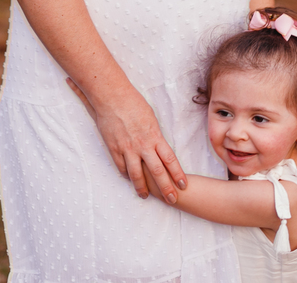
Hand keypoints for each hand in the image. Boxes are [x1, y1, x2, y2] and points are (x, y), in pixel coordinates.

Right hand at [66, 78, 185, 202]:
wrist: (112, 97)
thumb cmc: (134, 103)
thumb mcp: (151, 118)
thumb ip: (155, 135)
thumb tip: (159, 147)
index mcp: (154, 136)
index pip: (170, 160)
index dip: (178, 174)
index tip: (183, 185)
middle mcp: (142, 145)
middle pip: (157, 172)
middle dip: (166, 188)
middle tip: (172, 199)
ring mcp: (127, 148)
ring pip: (137, 174)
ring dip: (143, 188)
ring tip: (146, 196)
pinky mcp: (114, 149)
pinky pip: (121, 167)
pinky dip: (126, 175)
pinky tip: (129, 180)